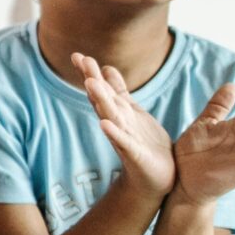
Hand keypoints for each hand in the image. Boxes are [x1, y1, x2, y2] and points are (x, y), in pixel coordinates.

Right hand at [72, 52, 174, 198]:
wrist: (156, 178)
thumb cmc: (145, 144)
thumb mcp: (132, 111)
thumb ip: (118, 91)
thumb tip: (106, 68)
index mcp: (119, 111)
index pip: (102, 89)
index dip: (90, 72)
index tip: (78, 55)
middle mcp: (117, 122)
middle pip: (102, 98)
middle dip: (92, 79)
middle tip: (80, 60)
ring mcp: (124, 138)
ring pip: (110, 116)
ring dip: (99, 100)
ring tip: (90, 84)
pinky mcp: (134, 155)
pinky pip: (123, 143)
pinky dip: (113, 133)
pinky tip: (103, 124)